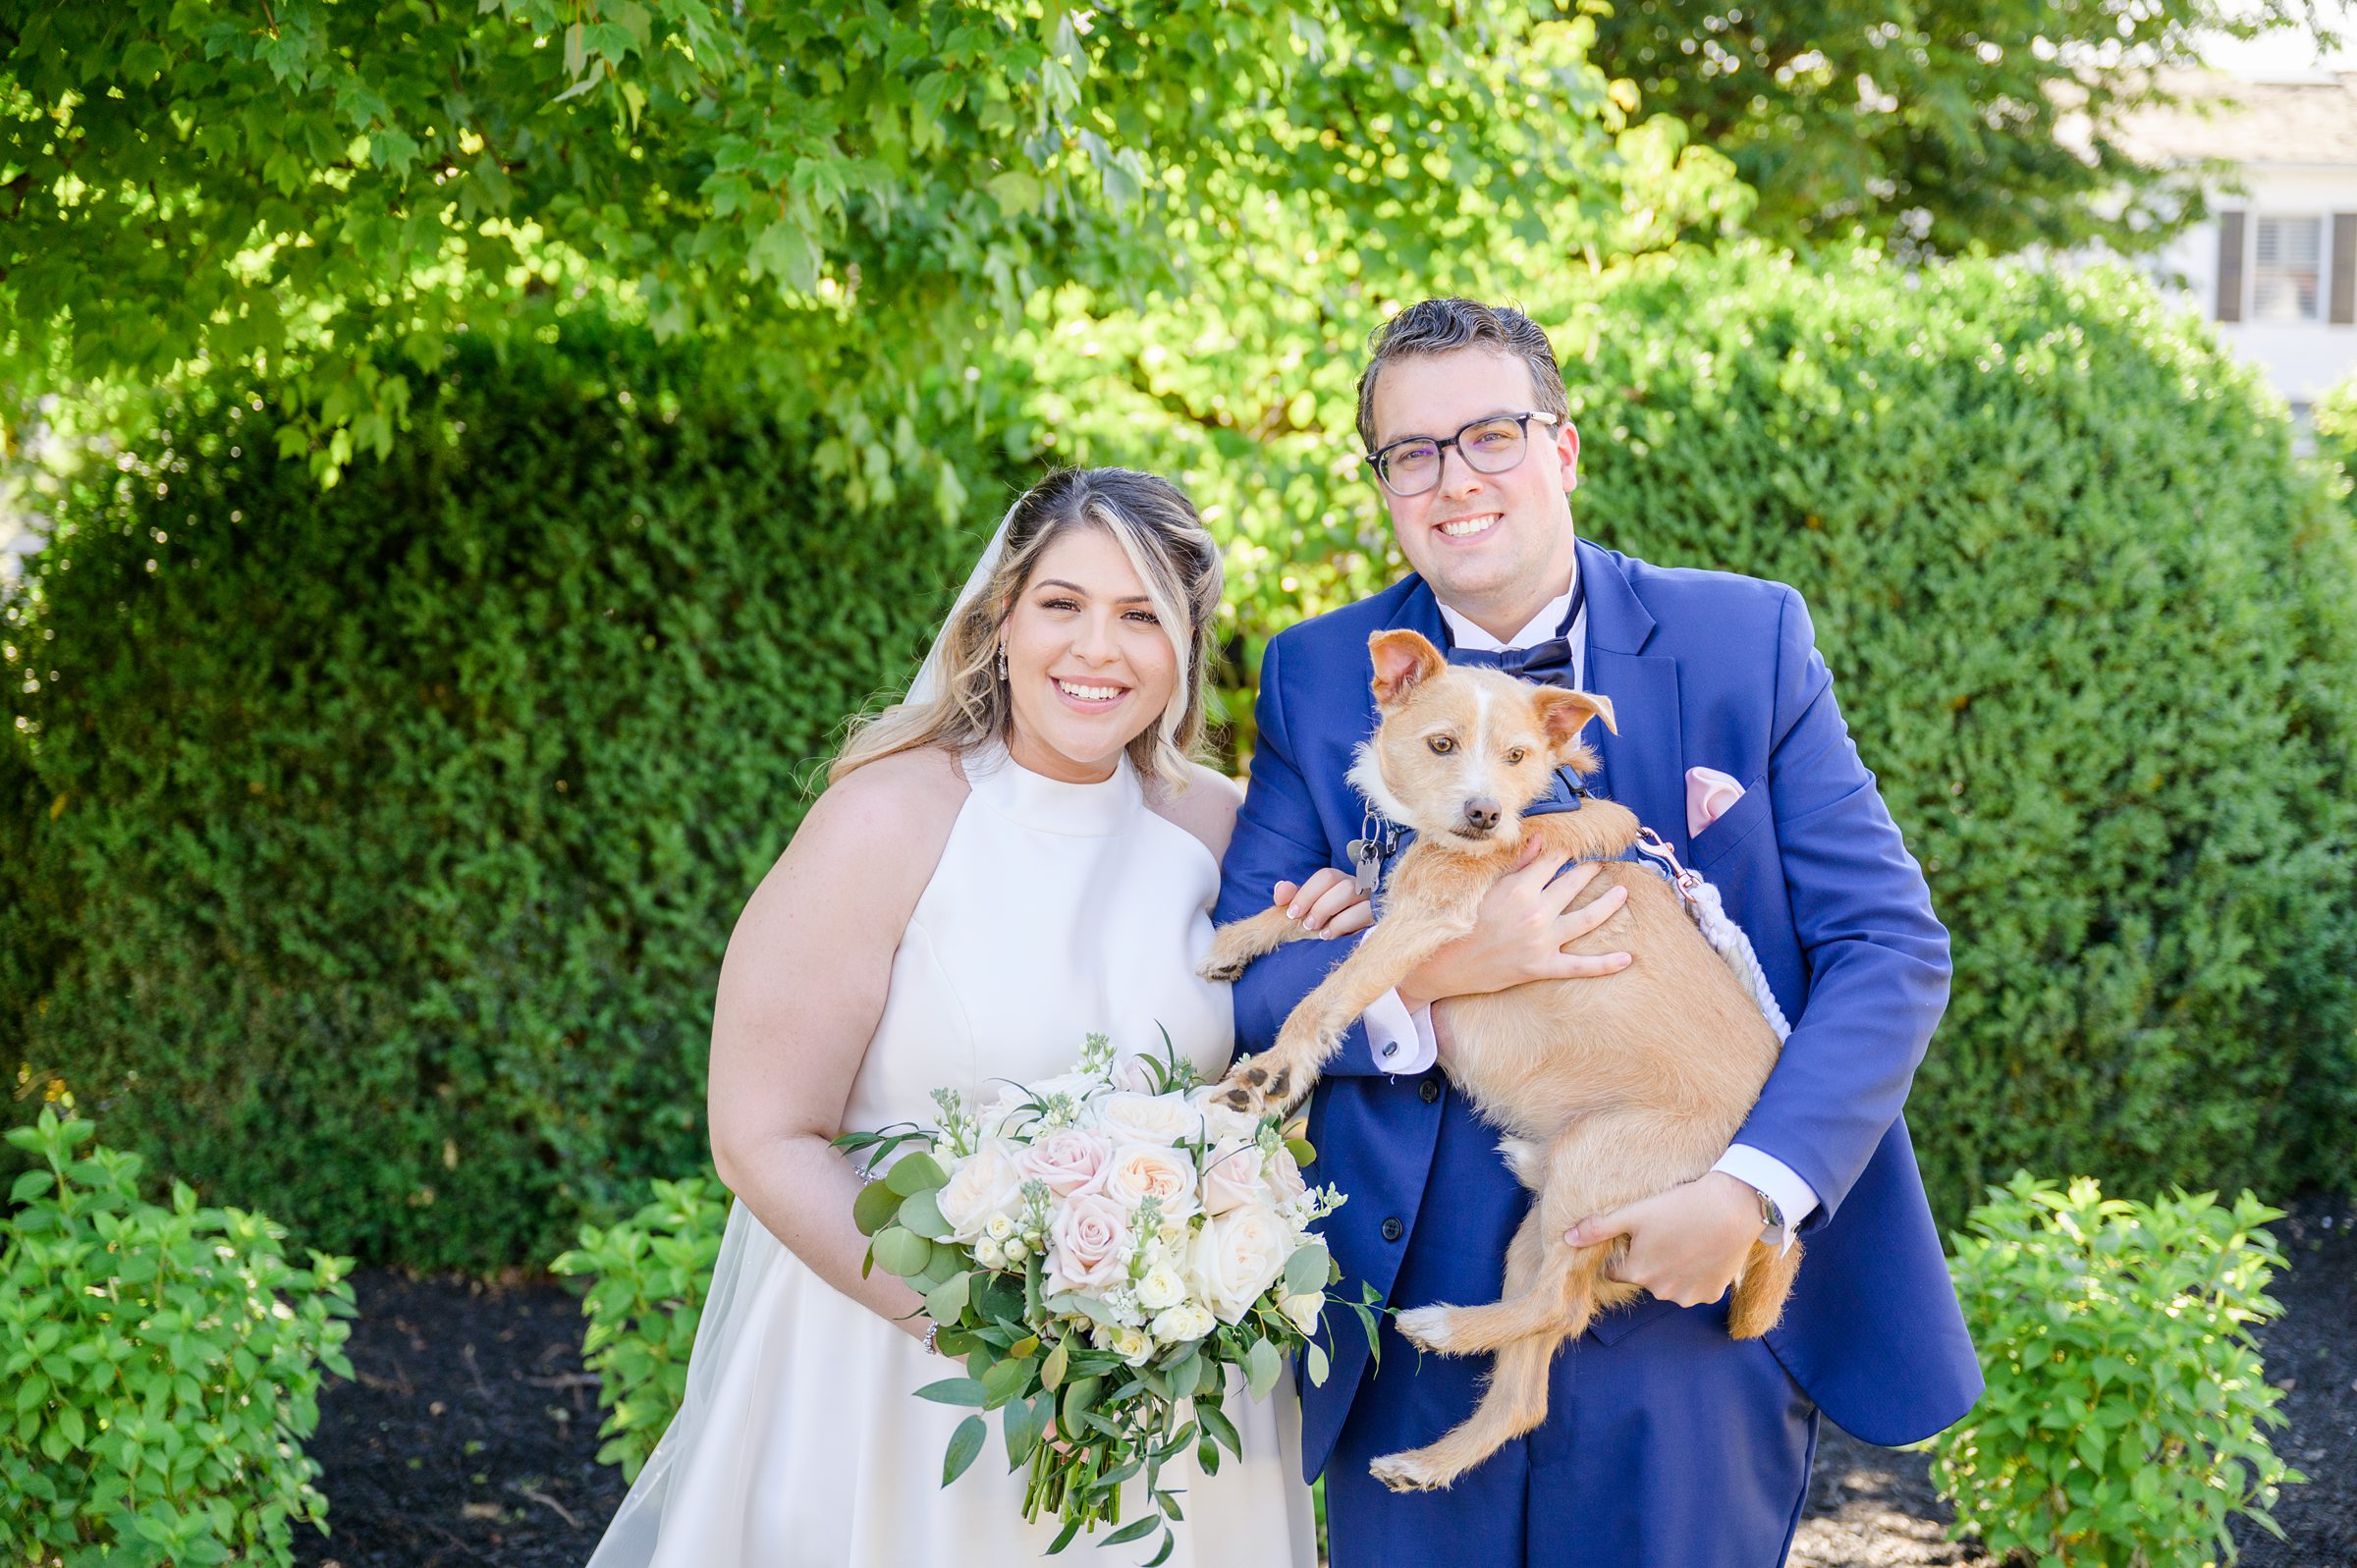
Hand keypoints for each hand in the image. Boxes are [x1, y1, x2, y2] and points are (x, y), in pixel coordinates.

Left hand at [1272, 867, 1374, 938]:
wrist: (1353, 943)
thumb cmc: (1328, 924)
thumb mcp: (1309, 912)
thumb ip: (1293, 898)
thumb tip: (1280, 889)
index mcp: (1340, 881)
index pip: (1326, 876)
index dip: (1306, 893)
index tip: (1292, 913)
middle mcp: (1358, 886)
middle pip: (1340, 883)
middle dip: (1318, 905)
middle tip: (1306, 924)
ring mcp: (1371, 899)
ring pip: (1351, 893)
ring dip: (1329, 911)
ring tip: (1318, 931)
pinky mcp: (1378, 914)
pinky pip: (1364, 912)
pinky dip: (1343, 924)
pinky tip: (1331, 935)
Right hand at [1397, 849, 1631, 1009]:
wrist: (1443, 965)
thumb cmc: (1459, 922)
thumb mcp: (1484, 887)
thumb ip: (1515, 865)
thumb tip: (1539, 840)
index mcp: (1519, 889)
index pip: (1552, 861)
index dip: (1566, 852)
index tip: (1575, 845)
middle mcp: (1535, 912)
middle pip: (1573, 884)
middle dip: (1590, 871)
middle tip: (1602, 863)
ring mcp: (1542, 942)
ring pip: (1586, 918)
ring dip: (1608, 904)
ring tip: (1622, 893)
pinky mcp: (1542, 967)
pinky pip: (1580, 966)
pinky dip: (1605, 964)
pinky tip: (1627, 958)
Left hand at [1563, 1172, 1761, 1308]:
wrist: (1733, 1207)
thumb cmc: (1680, 1206)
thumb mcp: (1634, 1213)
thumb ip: (1598, 1228)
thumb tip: (1567, 1239)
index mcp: (1638, 1273)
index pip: (1616, 1270)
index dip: (1624, 1252)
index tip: (1637, 1236)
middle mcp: (1661, 1292)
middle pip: (1645, 1277)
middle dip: (1649, 1260)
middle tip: (1664, 1232)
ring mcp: (1688, 1296)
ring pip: (1670, 1284)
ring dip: (1673, 1269)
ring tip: (1685, 1239)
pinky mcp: (1712, 1293)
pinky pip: (1696, 1286)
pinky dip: (1696, 1274)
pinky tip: (1702, 1251)